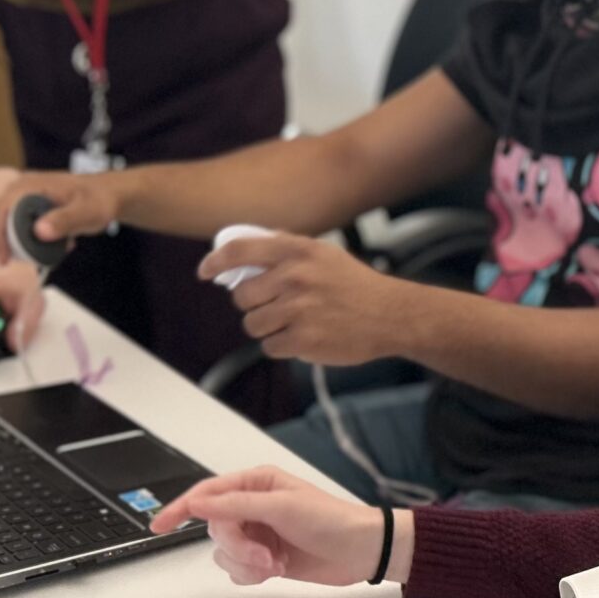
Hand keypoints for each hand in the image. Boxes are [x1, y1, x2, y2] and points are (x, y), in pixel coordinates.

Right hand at [0, 168, 124, 262]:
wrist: (110, 195)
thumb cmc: (100, 200)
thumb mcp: (86, 212)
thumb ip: (65, 221)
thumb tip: (39, 232)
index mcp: (31, 184)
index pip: (0, 208)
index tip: (4, 257)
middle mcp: (23, 187)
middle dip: (1, 240)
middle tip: (11, 262)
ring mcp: (25, 195)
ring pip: (6, 221)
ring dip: (15, 241)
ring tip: (36, 256)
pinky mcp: (31, 205)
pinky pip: (17, 223)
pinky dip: (25, 239)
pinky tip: (48, 249)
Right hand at [153, 467, 394, 586]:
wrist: (361, 551)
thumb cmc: (330, 520)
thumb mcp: (282, 507)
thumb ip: (236, 504)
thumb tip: (198, 502)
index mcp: (256, 483)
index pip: (208, 494)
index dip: (181, 508)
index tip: (159, 524)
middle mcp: (253, 506)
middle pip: (216, 528)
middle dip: (236, 546)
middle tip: (263, 555)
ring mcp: (258, 533)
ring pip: (224, 552)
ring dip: (246, 563)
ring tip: (275, 562)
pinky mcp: (264, 558)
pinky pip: (237, 569)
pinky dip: (251, 574)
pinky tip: (275, 569)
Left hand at [203, 231, 411, 367]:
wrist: (392, 315)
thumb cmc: (357, 286)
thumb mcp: (323, 254)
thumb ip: (284, 250)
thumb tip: (242, 252)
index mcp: (298, 252)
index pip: (239, 250)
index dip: (215, 262)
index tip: (205, 271)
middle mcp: (295, 278)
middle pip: (242, 296)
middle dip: (253, 305)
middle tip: (276, 306)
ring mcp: (299, 310)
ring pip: (252, 325)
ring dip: (268, 328)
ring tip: (295, 323)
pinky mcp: (303, 340)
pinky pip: (270, 347)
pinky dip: (282, 346)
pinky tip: (305, 337)